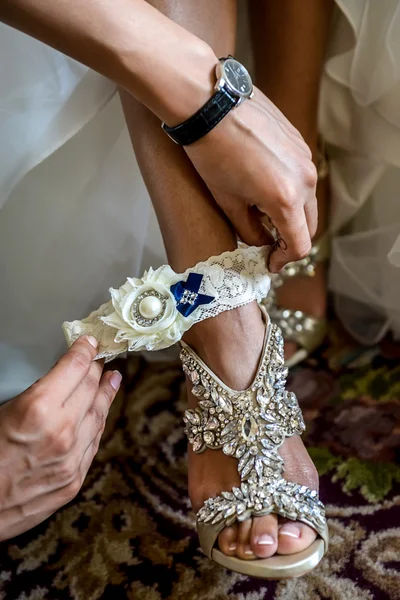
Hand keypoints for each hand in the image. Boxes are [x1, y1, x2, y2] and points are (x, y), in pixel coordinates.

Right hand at [0, 336, 120, 540]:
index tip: (91, 342)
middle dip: (97, 369)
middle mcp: (61, 432)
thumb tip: (57, 379)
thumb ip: (36, 393)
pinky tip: (100, 414)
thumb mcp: (3, 411)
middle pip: (91, 388)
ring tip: (113, 380)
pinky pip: (93, 444)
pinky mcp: (73, 481)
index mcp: (38, 409)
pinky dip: (97, 424)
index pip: (75, 367)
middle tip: (102, 359)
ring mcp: (71, 459)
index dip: (86, 350)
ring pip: (98, 416)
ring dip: (106, 394)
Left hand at [184, 86, 317, 271]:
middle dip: (290, 238)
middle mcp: (305, 179)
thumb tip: (263, 243)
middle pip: (309, 225)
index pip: (299, 245)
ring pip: (307, 200)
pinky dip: (290, 190)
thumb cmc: (211, 155)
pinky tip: (265, 185)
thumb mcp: (228, 203)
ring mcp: (306, 157)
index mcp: (287, 199)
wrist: (209, 103)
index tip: (270, 263)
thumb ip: (250, 231)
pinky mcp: (300, 141)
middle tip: (268, 243)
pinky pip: (302, 176)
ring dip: (291, 214)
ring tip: (262, 213)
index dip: (284, 260)